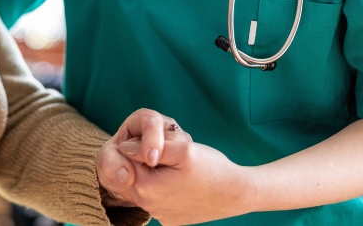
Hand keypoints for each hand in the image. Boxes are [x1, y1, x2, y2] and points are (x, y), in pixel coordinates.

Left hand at [97, 110, 251, 225]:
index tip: (168, 145)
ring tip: (184, 170)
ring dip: (161, 174)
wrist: (238, 194)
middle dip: (153, 160)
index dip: (147, 144)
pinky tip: (187, 183)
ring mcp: (159, 214)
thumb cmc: (212, 169)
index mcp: (145, 187)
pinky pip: (161, 197)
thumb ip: (150, 147)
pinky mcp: (170, 218)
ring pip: (150, 184)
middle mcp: (148, 206)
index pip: (130, 156)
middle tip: (178, 157)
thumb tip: (125, 148)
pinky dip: (169, 187)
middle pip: (139, 172)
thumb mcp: (182, 150)